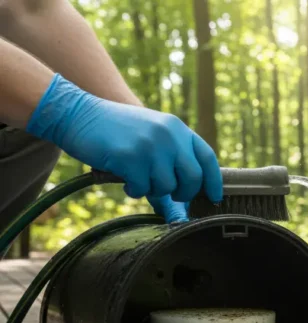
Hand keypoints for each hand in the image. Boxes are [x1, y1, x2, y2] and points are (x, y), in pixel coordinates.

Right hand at [25, 74, 221, 220]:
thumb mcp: (149, 138)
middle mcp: (169, 135)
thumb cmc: (116, 131)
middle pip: (192, 178)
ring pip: (167, 186)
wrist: (78, 113)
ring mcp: (151, 145)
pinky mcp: (130, 157)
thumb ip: (170, 164)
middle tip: (170, 194)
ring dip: (152, 190)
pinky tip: (124, 178)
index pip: (207, 158)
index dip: (214, 182)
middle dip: (183, 193)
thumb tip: (180, 208)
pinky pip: (143, 189)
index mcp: (177, 128)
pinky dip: (134, 190)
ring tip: (138, 178)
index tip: (214, 198)